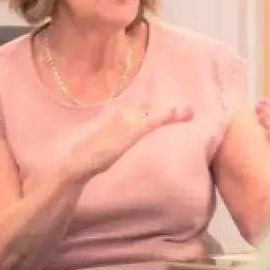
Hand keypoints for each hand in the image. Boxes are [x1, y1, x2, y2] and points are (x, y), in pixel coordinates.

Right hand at [70, 104, 193, 178]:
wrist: (79, 160)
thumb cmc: (88, 155)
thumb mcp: (104, 143)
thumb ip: (113, 137)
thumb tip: (118, 137)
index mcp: (115, 115)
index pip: (140, 109)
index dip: (154, 110)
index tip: (170, 110)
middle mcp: (122, 113)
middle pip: (149, 110)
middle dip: (167, 112)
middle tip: (187, 111)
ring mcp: (128, 120)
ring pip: (154, 114)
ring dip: (173, 115)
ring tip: (190, 112)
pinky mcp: (132, 130)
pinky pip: (154, 121)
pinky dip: (166, 117)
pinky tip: (177, 113)